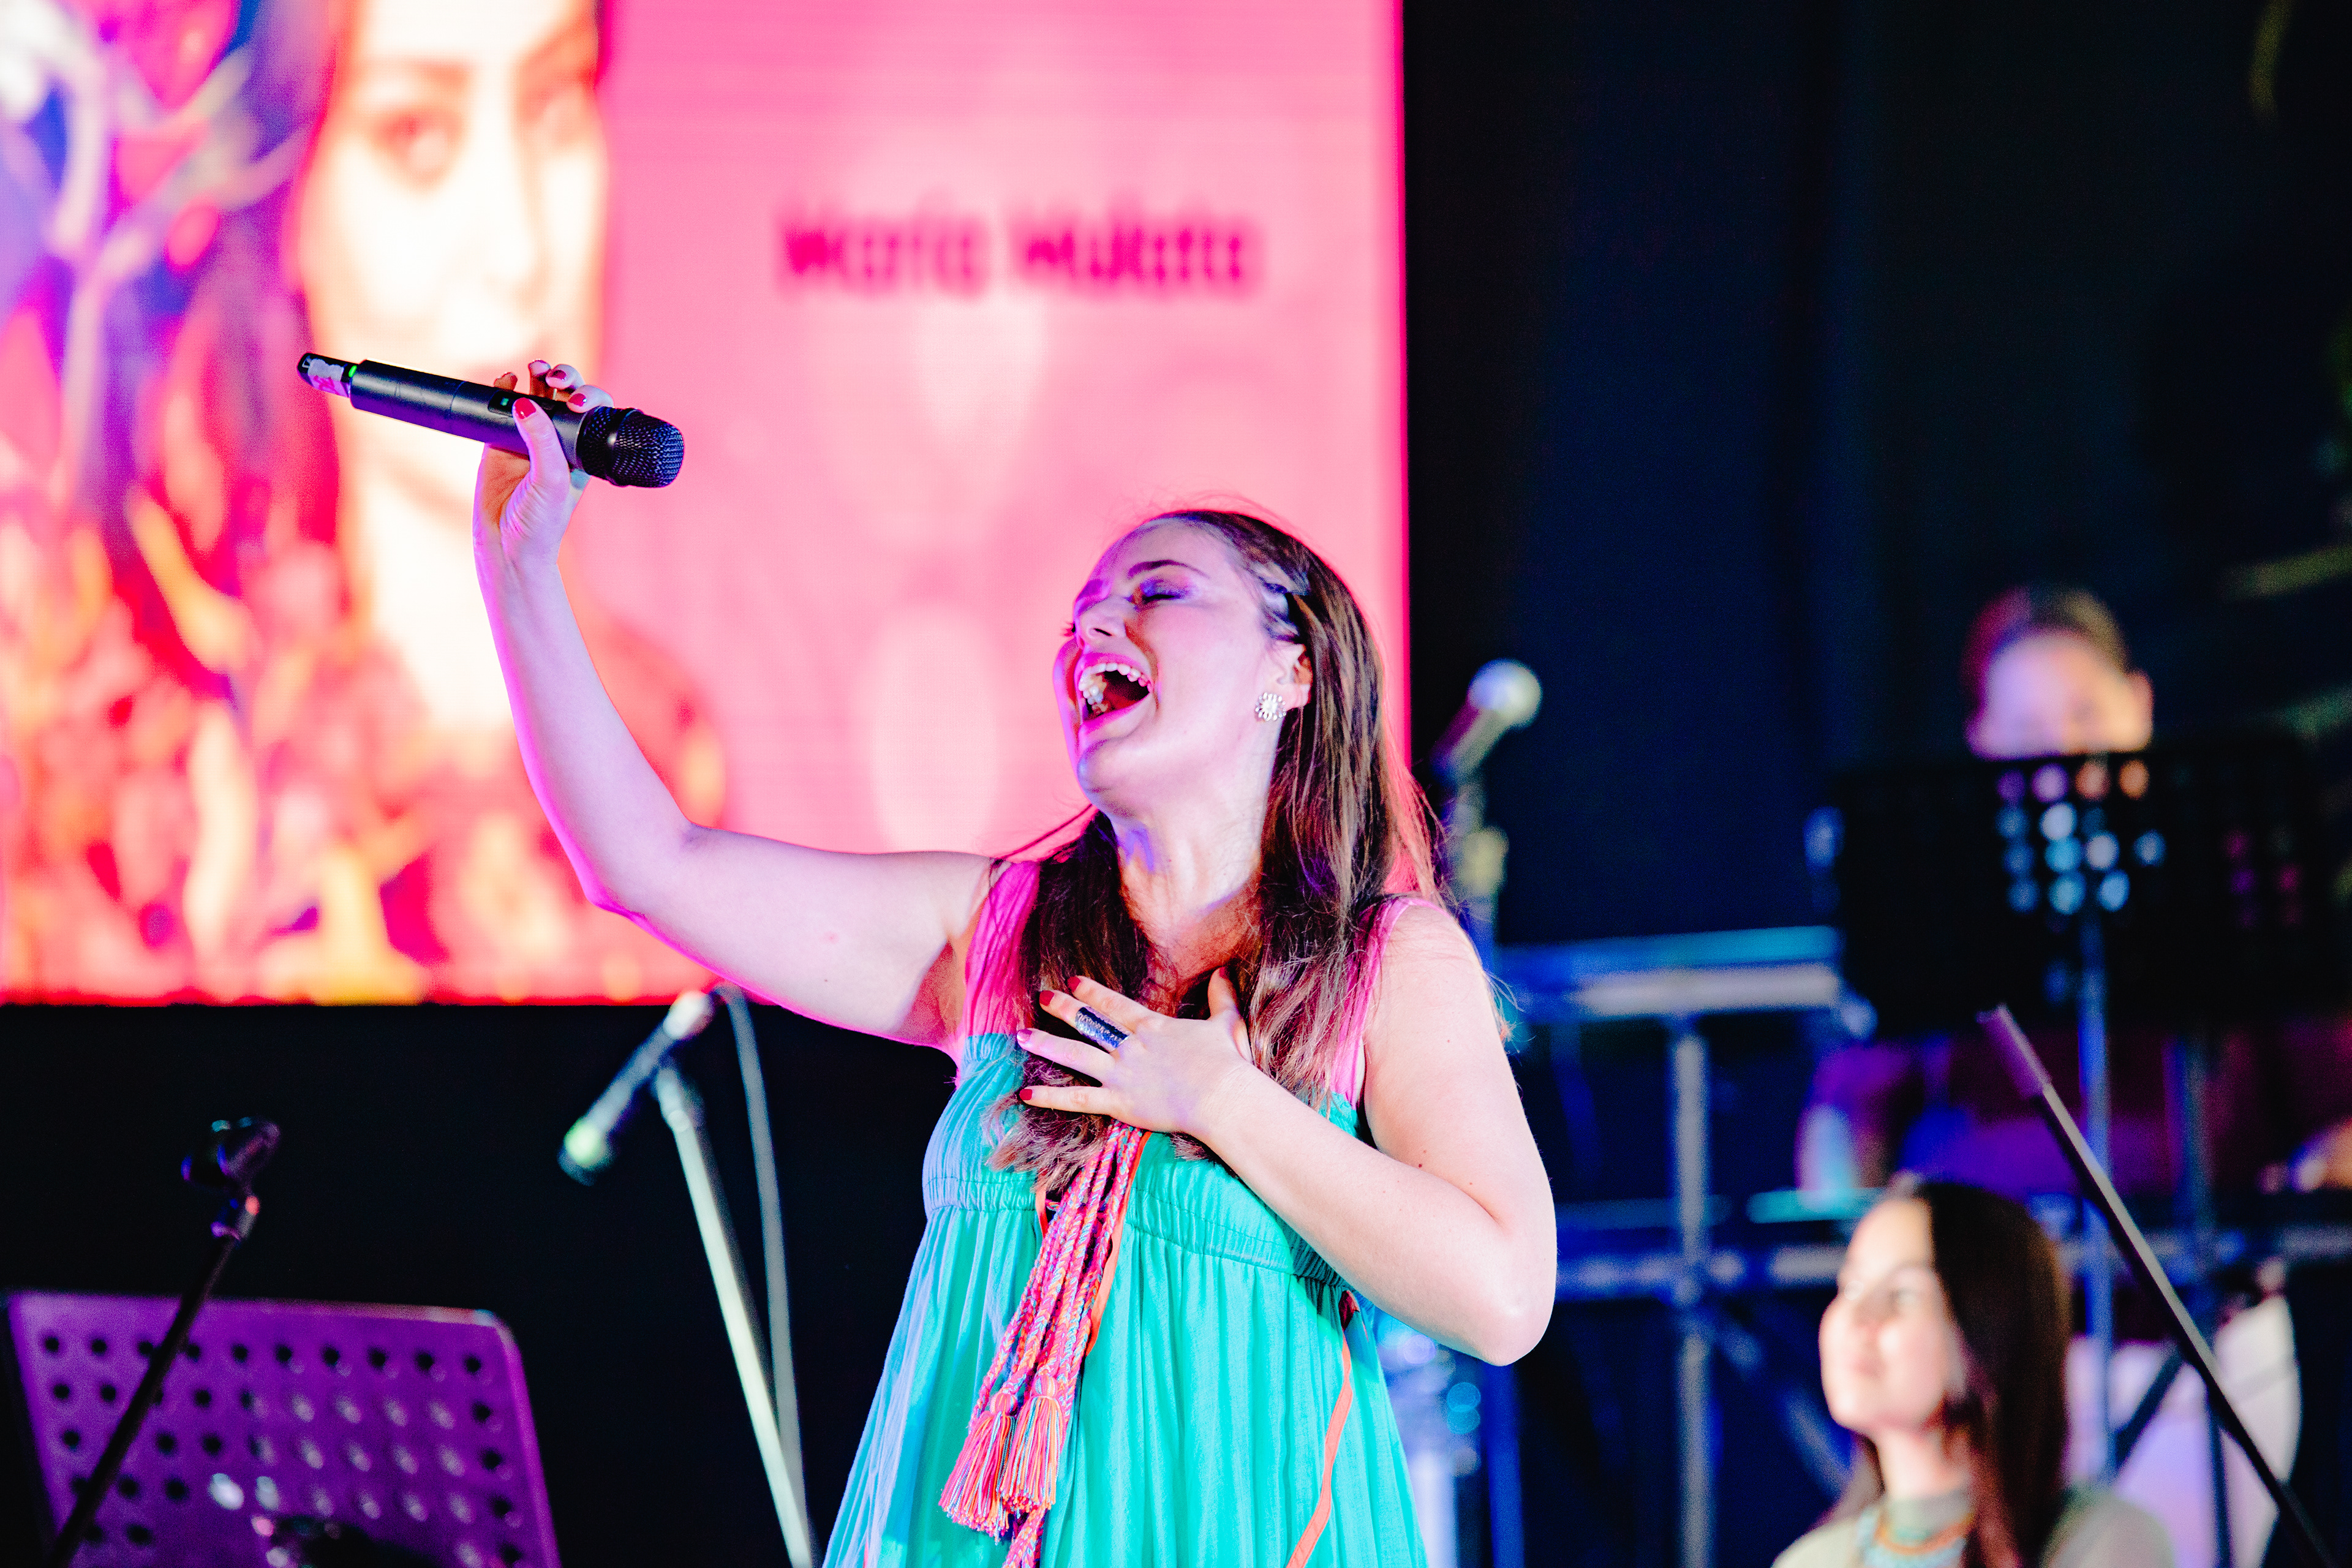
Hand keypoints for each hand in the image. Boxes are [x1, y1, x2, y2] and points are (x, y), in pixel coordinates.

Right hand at [473, 361, 615, 576]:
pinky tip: (505, 380)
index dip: (588, 397)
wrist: (505, 545)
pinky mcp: (498, 440)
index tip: (577, 402)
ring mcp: (528, 438)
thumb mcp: (550, 480)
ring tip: (533, 369)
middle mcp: (557, 441)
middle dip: (564, 379)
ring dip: (537, 376)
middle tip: (553, 378)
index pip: (592, 412)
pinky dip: (503, 388)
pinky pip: (502, 406)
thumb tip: (524, 401)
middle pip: (565, 396)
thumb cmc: (541, 521)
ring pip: (535, 394)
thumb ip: (541, 441)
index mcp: (582, 450)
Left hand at [1018, 972, 1260, 1140]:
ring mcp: (1121, 1073)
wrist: (1222, 1097)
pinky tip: (1026, 1093)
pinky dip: (1051, 1097)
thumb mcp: (1226, 1023)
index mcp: (1152, 1027)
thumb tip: (1223, 972)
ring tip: (1021, 1036)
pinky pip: (1078, 1099)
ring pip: (1076, 1055)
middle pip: (1089, 1023)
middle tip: (1042, 998)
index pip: (1114, 1005)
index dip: (1092, 993)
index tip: (1072, 982)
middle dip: (1063, 1010)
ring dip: (1047, 1044)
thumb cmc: (1227, 1063)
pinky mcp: (1119, 1101)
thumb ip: (1221, 997)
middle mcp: (1130, 1046)